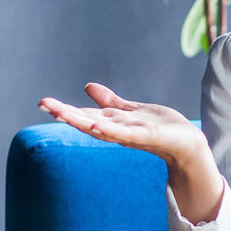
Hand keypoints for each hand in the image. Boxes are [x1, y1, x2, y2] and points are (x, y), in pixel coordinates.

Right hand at [39, 83, 223, 223]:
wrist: (187, 143)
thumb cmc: (159, 128)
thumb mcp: (130, 112)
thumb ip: (110, 102)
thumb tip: (87, 87)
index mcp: (113, 122)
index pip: (85, 115)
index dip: (65, 109)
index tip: (43, 102)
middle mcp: (118, 130)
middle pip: (88, 121)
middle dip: (66, 114)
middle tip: (43, 104)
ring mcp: (132, 134)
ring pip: (103, 128)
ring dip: (82, 121)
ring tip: (62, 114)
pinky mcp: (148, 137)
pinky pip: (127, 135)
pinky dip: (112, 131)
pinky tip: (97, 126)